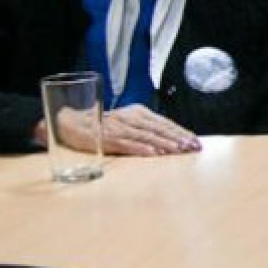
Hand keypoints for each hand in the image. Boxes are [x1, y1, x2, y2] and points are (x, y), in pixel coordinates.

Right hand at [40, 104, 200, 155]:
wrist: (71, 123)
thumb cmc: (102, 125)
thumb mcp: (126, 122)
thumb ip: (144, 129)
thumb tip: (168, 141)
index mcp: (138, 113)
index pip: (165, 123)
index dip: (181, 132)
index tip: (196, 141)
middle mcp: (131, 118)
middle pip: (159, 129)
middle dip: (179, 138)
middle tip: (194, 147)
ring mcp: (120, 128)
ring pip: (147, 136)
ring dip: (165, 144)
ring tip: (180, 150)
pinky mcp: (108, 139)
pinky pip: (128, 144)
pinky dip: (142, 149)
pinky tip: (154, 154)